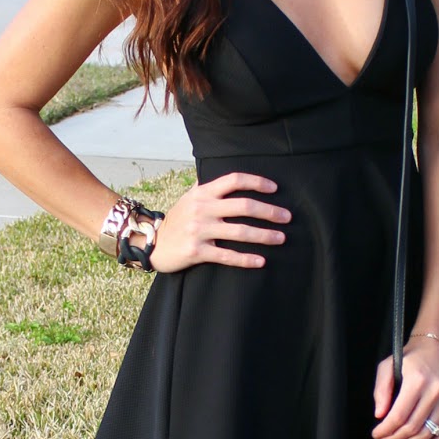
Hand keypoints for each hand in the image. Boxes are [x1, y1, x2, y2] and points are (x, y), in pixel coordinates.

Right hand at [148, 172, 291, 272]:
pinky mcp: (196, 251)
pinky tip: (261, 261)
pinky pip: (227, 256)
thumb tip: (229, 178)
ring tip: (281, 238)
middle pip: (243, 206)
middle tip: (287, 217)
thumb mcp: (189, 198)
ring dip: (264, 235)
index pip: (234, 180)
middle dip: (269, 211)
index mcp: (203, 193)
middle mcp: (202, 209)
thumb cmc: (177, 220)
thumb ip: (208, 187)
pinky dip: (246, 259)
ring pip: (239, 232)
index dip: (257, 182)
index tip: (275, 188)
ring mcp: (199, 230)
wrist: (151, 243)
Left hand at [372, 335, 438, 438]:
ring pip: (428, 432)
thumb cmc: (411, 355)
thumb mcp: (388, 365)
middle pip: (412, 427)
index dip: (385, 430)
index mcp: (417, 380)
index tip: (376, 435)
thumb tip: (380, 415)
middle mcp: (436, 390)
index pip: (398, 416)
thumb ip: (381, 389)